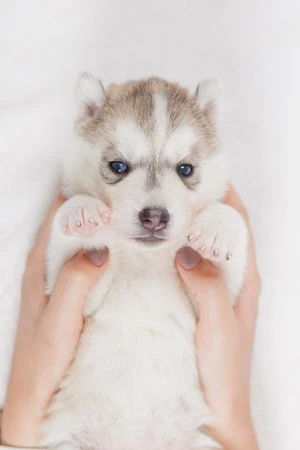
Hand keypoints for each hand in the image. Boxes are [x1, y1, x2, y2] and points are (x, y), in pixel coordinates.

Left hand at [1, 195, 108, 446]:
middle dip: (93, 208)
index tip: (106, 184)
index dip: (78, 197)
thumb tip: (100, 248)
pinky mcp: (66, 295)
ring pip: (78, 243)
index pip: (57, 218)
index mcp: (39, 268)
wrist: (34, 395)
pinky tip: (120, 255)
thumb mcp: (60, 319)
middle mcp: (45, 269)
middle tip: (126, 198)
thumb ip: (76, 282)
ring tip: (128, 219)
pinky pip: (84, 263)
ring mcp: (56, 282)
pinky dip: (100, 251)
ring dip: (98, 230)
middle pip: (69, 225)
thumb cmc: (43, 359)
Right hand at [176, 186, 260, 449]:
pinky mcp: (199, 302)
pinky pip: (189, 269)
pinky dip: (176, 253)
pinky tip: (155, 251)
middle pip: (221, 232)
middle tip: (174, 190)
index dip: (228, 198)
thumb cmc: (224, 370)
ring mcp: (215, 291)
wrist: (218, 407)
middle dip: (203, 207)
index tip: (207, 175)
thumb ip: (207, 287)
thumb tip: (188, 250)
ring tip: (161, 213)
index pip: (240, 227)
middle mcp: (232, 281)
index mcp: (245, 280)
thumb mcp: (218, 325)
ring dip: (188, 230)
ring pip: (203, 249)